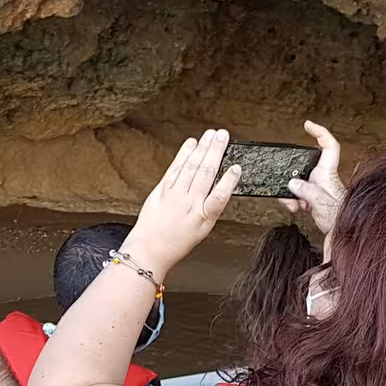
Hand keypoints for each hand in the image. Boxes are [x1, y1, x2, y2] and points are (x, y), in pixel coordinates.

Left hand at [124, 130, 241, 277]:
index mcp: (203, 218)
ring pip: (191, 167)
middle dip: (216, 151)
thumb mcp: (201, 231)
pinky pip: (174, 168)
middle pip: (206, 173)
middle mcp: (189, 204)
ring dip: (202, 148)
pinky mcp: (161, 190)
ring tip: (211, 135)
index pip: (220, 196)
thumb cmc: (174, 243)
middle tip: (224, 136)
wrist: (149, 250)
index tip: (237, 167)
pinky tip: (191, 144)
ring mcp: (174, 195)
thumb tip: (220, 188)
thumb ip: (210, 208)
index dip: (229, 181)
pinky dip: (183, 154)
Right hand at [281, 119, 345, 236]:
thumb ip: (306, 191)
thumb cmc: (341, 221)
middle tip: (288, 182)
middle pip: (306, 166)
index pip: (329, 146)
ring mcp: (319, 191)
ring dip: (292, 193)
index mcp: (329, 175)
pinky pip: (299, 196)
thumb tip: (293, 183)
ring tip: (294, 203)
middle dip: (293, 174)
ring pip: (300, 184)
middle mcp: (324, 181)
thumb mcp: (322, 203)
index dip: (320, 132)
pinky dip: (294, 202)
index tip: (308, 125)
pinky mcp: (315, 203)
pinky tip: (296, 209)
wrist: (343, 239)